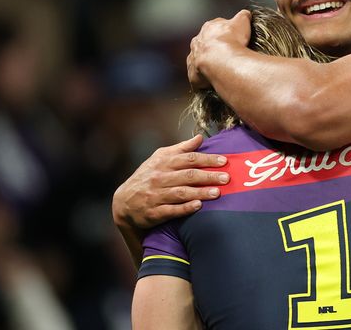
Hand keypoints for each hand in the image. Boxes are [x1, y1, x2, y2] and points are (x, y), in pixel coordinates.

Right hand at [112, 134, 229, 230]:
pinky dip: (185, 208)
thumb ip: (181, 149)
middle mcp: (159, 178)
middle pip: (188, 175)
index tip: (224, 161)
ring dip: (200, 192)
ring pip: (181, 193)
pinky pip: (171, 210)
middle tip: (226, 178)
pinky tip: (198, 206)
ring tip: (217, 193)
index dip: (207, 160)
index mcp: (163, 163)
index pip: (189, 159)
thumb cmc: (147, 177)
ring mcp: (156, 196)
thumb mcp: (159, 159)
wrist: (124, 202)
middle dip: (208, 176)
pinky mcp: (154, 213)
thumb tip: (200, 137)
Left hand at [187, 9, 251, 89]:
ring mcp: (193, 57)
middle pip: (205, 43)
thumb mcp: (242, 22)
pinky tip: (211, 81)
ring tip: (220, 69)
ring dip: (206, 62)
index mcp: (209, 28)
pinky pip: (197, 76)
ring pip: (199, 59)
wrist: (222, 61)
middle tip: (226, 55)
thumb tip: (246, 14)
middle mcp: (198, 41)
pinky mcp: (193, 73)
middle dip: (213, 48)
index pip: (215, 27)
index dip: (224, 32)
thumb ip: (243, 16)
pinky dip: (203, 78)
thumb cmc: (232, 40)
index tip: (232, 38)